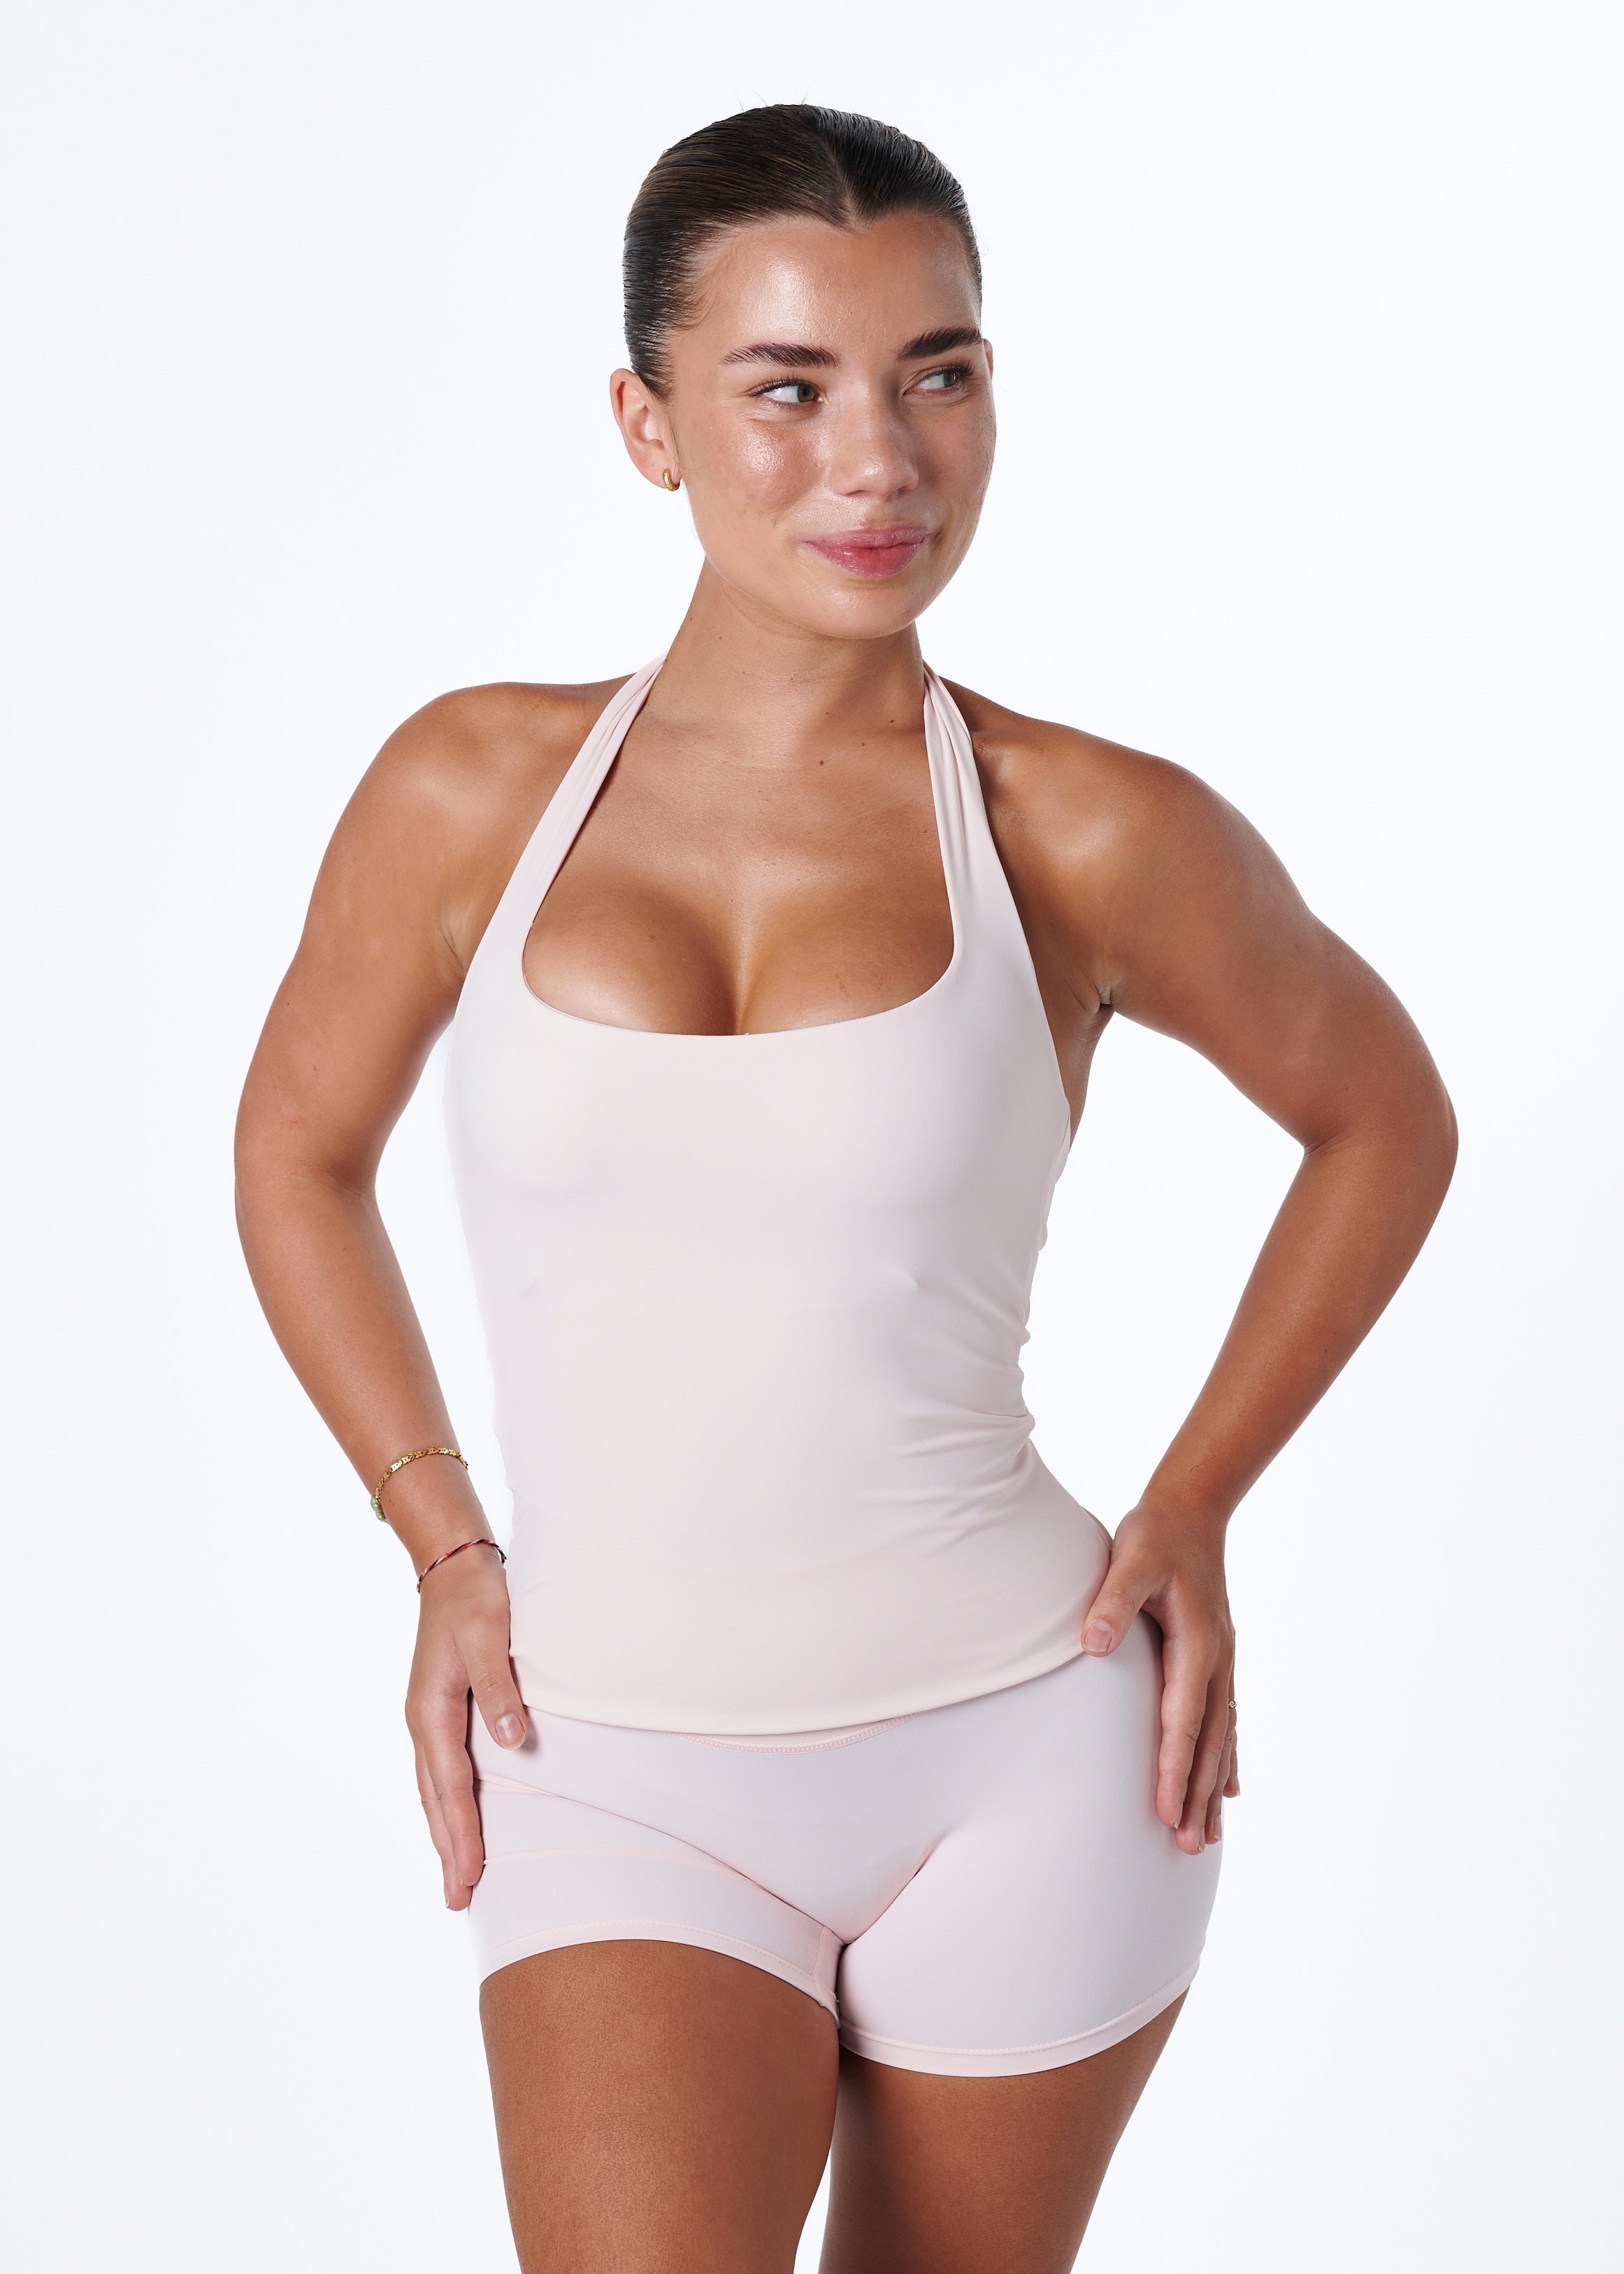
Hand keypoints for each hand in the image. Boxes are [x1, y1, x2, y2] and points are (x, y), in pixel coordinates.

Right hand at [404, 1544, 527, 1908]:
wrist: (453, 1566)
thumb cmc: (475, 1598)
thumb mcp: (491, 1635)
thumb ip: (499, 1688)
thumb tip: (512, 1742)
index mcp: (431, 1710)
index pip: (450, 1786)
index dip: (462, 1834)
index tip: (470, 1876)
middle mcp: (423, 1721)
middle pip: (434, 1799)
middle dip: (447, 1849)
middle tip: (458, 1900)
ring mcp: (428, 1717)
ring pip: (434, 1789)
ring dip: (445, 1832)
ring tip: (458, 1876)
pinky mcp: (440, 1710)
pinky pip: (442, 1771)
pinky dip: (448, 1803)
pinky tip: (460, 1819)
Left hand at [1079, 1499, 1238, 1853]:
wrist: (1192, 1508)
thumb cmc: (1156, 1533)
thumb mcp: (1130, 1558)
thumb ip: (1112, 1601)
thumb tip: (1093, 1644)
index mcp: (1197, 1644)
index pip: (1181, 1720)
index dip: (1173, 1768)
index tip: (1166, 1811)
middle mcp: (1217, 1660)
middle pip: (1209, 1741)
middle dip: (1198, 1795)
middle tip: (1189, 1846)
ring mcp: (1223, 1661)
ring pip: (1222, 1738)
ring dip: (1216, 1787)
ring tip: (1210, 1836)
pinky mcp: (1217, 1656)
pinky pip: (1226, 1719)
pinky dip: (1228, 1757)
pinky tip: (1232, 1788)